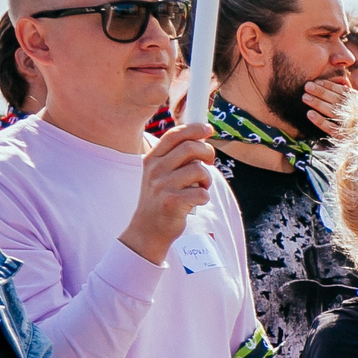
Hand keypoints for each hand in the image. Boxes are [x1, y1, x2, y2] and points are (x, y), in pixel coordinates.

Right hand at [120, 123, 217, 263]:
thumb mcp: (160, 173)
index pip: (174, 135)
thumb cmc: (161, 197)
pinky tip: (195, 201)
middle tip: (210, 163)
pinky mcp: (172, 202)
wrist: (148, 228)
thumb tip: (201, 138)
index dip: (194, 128)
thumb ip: (175, 157)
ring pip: (198, 170)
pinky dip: (204, 197)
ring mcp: (162, 185)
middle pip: (190, 148)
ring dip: (206, 179)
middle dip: (207, 152)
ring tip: (200, 186)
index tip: (208, 129)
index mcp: (152, 158)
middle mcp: (155, 169)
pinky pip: (201, 193)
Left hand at [303, 77, 355, 137]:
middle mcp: (356, 112)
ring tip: (305, 97)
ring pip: (332, 112)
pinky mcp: (344, 137)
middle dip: (321, 92)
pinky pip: (331, 128)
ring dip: (318, 104)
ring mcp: (350, 125)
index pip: (344, 92)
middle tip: (307, 86)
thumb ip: (353, 97)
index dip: (330, 86)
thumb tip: (334, 86)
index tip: (317, 81)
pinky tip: (310, 114)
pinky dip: (320, 121)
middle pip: (336, 100)